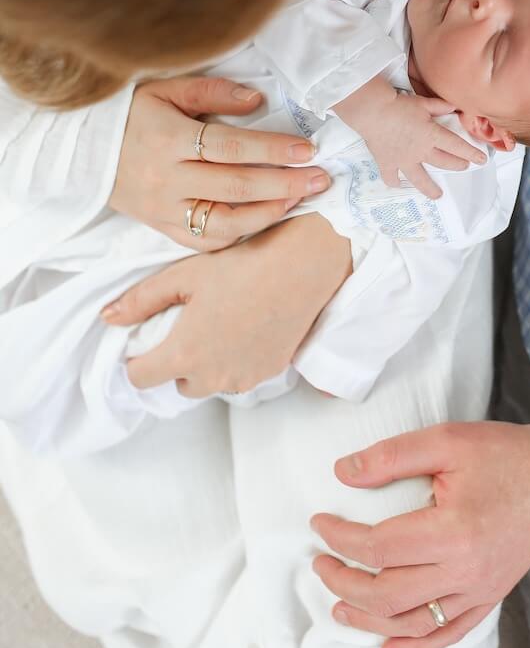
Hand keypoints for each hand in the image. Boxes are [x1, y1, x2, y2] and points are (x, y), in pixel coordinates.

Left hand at [101, 214, 351, 395]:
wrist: (303, 267)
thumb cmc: (242, 265)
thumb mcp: (185, 275)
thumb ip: (142, 300)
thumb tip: (108, 318)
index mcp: (184, 353)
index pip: (140, 378)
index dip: (138, 358)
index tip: (148, 338)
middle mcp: (212, 376)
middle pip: (177, 383)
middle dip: (177, 361)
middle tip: (191, 324)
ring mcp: (243, 378)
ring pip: (210, 382)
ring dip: (208, 364)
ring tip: (222, 324)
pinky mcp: (268, 374)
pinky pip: (239, 377)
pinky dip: (236, 361)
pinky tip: (246, 328)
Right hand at [109, 76, 331, 247]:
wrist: (82, 152)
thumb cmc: (131, 113)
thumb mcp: (165, 89)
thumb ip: (213, 92)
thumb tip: (258, 101)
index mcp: (167, 139)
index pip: (230, 147)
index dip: (272, 149)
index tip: (307, 149)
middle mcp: (166, 179)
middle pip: (235, 186)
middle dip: (284, 183)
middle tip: (321, 178)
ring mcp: (164, 209)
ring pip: (223, 223)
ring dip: (268, 213)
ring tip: (299, 199)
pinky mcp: (162, 228)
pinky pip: (205, 241)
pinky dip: (239, 234)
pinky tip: (265, 218)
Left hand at [310, 417, 529, 647]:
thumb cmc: (505, 453)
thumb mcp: (447, 440)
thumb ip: (392, 456)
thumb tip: (343, 473)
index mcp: (454, 530)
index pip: (379, 546)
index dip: (341, 537)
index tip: (320, 522)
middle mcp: (466, 569)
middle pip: (388, 593)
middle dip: (343, 582)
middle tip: (320, 562)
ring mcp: (480, 589)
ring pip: (413, 623)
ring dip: (369, 619)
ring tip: (338, 605)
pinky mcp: (491, 596)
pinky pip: (449, 633)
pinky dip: (416, 647)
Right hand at [337, 80, 484, 199]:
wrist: (373, 111)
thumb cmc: (399, 105)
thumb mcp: (423, 102)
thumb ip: (440, 106)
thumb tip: (454, 107)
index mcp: (432, 135)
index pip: (457, 146)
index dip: (472, 153)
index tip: (482, 160)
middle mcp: (420, 151)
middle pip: (444, 162)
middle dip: (456, 165)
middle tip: (463, 167)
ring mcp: (404, 160)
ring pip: (420, 179)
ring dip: (430, 188)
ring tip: (438, 195)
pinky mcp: (387, 163)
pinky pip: (392, 177)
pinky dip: (395, 182)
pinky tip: (399, 184)